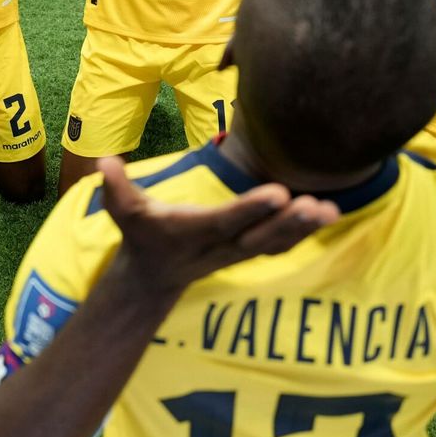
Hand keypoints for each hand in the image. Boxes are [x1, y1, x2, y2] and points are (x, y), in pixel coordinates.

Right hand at [98, 156, 339, 295]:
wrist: (154, 275)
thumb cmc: (142, 234)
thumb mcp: (124, 211)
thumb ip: (116, 187)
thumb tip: (104, 161)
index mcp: (194, 230)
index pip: (226, 220)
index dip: (251, 209)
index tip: (278, 192)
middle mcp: (220, 244)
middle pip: (260, 236)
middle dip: (288, 223)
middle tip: (316, 205)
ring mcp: (238, 251)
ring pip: (276, 243)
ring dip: (304, 229)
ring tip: (331, 210)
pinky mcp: (249, 250)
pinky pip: (281, 244)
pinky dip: (304, 232)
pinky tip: (328, 215)